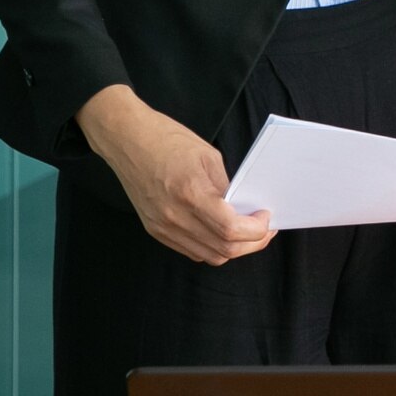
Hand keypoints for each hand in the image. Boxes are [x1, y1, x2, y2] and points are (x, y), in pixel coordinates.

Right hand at [76, 85, 275, 264]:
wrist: (128, 140)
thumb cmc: (168, 140)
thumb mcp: (209, 156)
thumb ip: (227, 187)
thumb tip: (246, 208)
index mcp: (190, 193)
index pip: (230, 229)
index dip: (256, 230)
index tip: (267, 219)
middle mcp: (174, 216)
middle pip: (223, 249)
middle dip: (251, 243)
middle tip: (264, 229)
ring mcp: (162, 227)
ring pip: (208, 255)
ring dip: (233, 248)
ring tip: (246, 232)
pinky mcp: (154, 230)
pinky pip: (191, 250)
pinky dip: (212, 246)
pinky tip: (221, 232)